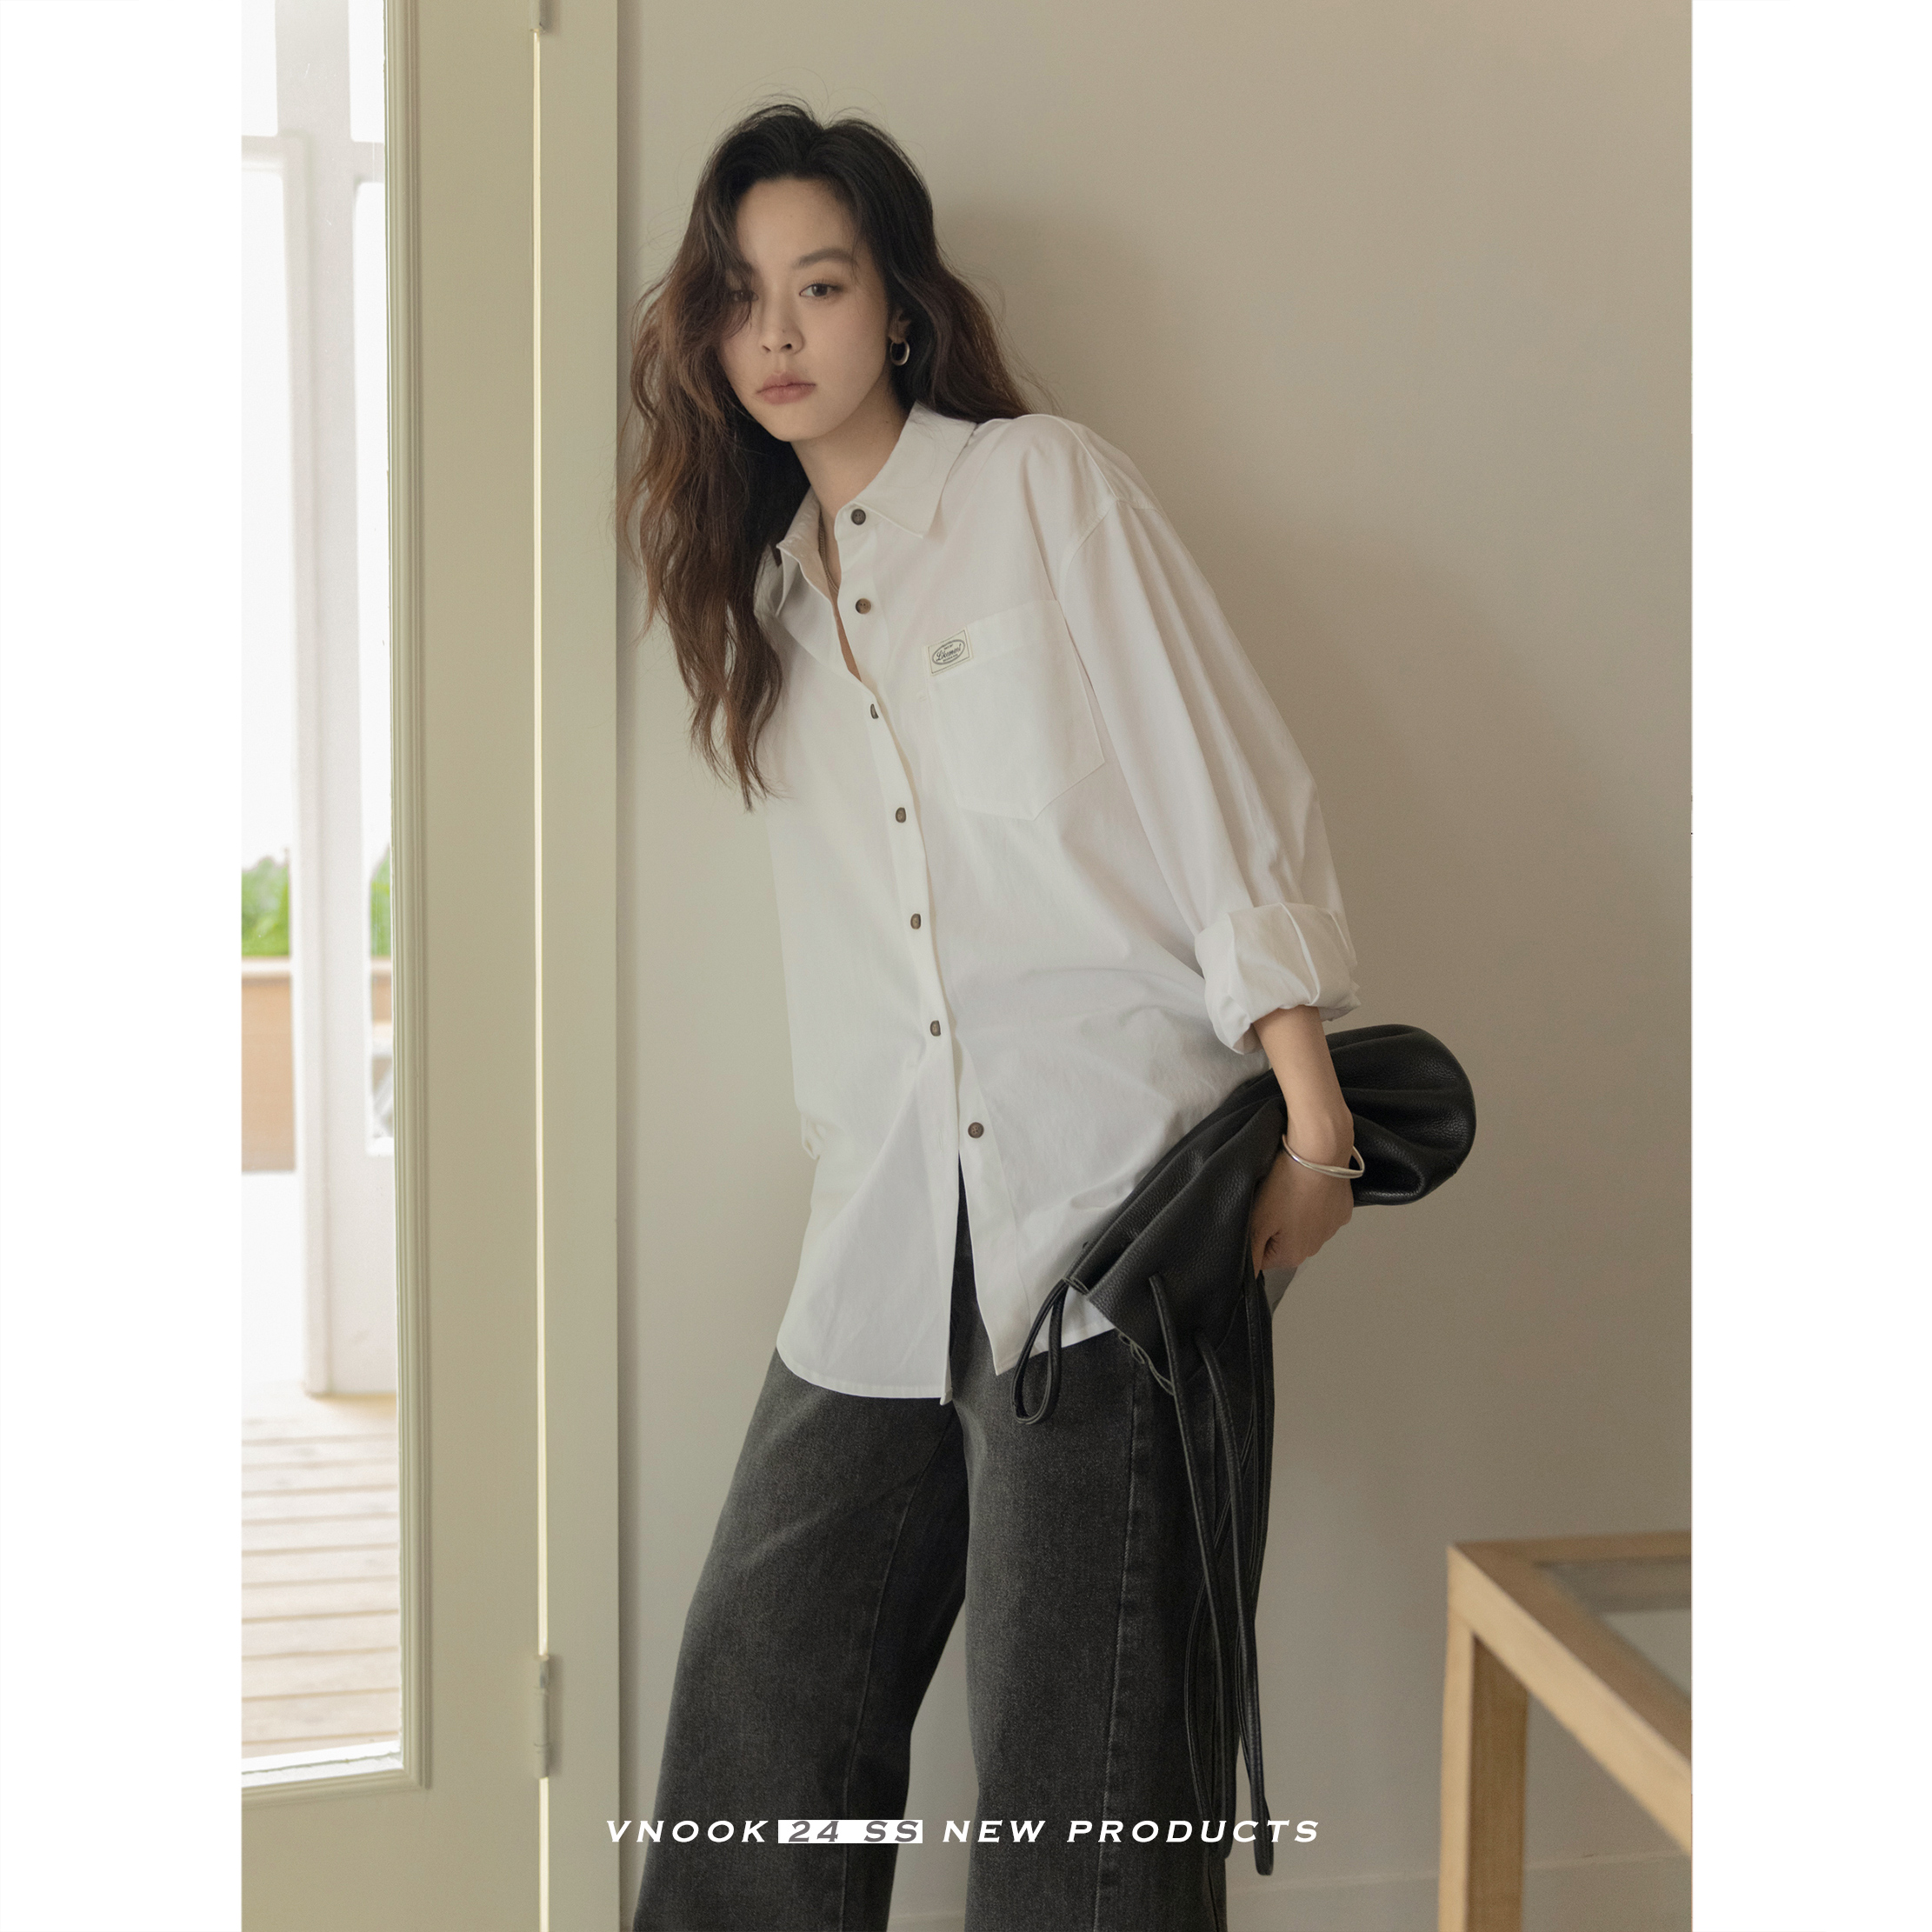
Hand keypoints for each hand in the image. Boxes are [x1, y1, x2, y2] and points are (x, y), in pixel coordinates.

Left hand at [1248, 1145, 1352, 1274]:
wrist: (1318, 1152)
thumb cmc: (1285, 1184)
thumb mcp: (1258, 1221)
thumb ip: (1252, 1254)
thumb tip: (1248, 1278)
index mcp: (1293, 1255)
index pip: (1263, 1258)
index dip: (1255, 1237)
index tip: (1257, 1216)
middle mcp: (1315, 1248)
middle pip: (1284, 1243)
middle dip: (1275, 1227)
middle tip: (1271, 1201)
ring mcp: (1332, 1229)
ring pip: (1303, 1227)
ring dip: (1294, 1214)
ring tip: (1290, 1191)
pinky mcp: (1342, 1210)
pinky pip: (1322, 1212)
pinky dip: (1314, 1203)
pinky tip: (1308, 1187)